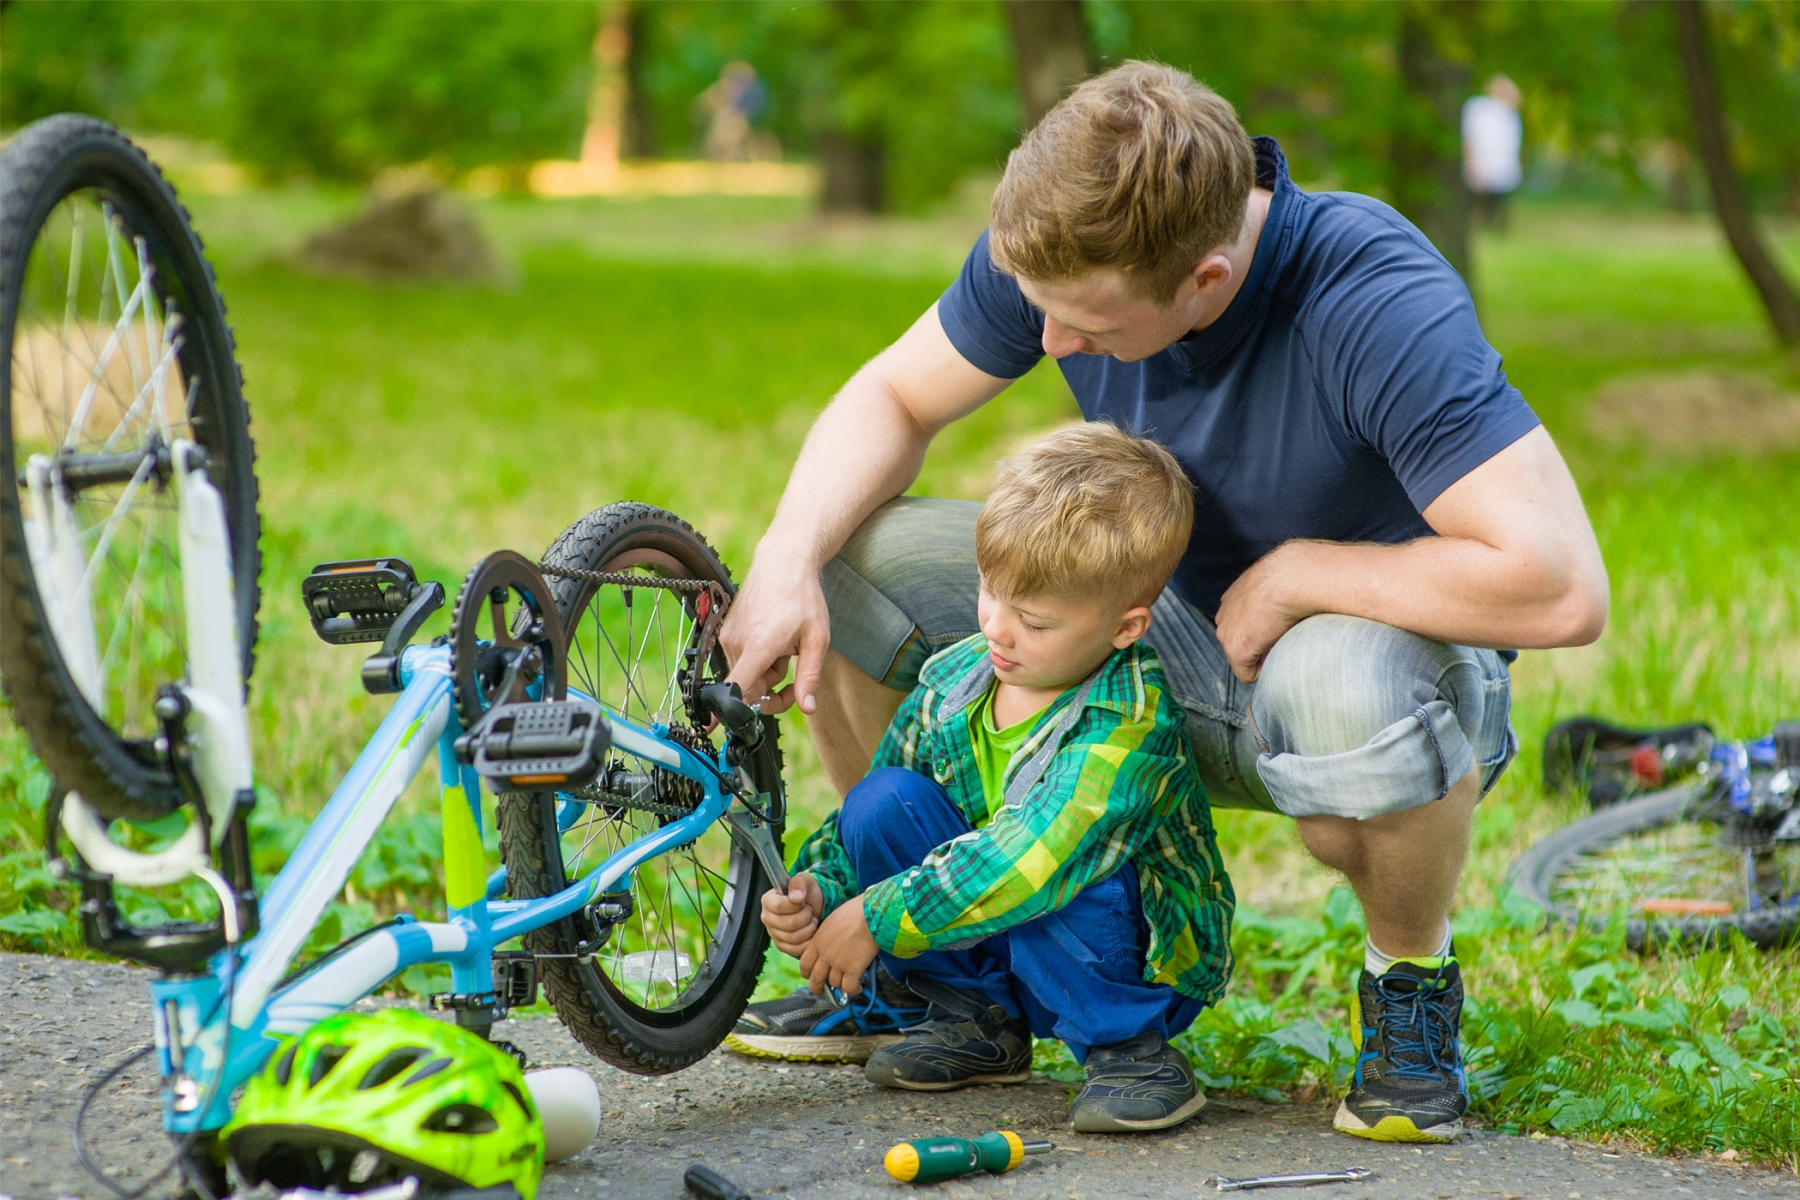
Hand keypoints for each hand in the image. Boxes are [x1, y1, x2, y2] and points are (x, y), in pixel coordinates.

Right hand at [721, 557, 830, 716]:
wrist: (783, 562)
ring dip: (766, 674)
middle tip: (794, 682)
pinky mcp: (726, 632)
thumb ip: (809, 676)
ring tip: (785, 650)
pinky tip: (772, 641)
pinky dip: (757, 660)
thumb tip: (807, 708)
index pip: (735, 686)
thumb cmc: (803, 598)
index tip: (708, 729)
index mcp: (759, 646)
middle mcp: (737, 642)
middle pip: (747, 689)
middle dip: (771, 693)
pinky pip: (740, 660)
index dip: (723, 711)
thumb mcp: (817, 639)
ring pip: (745, 675)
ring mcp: (728, 636)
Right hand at [760, 872, 823, 957]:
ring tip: (811, 920)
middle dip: (806, 917)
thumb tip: (796, 897)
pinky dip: (809, 941)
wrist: (813, 906)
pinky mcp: (782, 946)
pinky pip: (796, 949)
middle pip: (788, 924)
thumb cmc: (806, 892)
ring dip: (809, 928)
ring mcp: (773, 934)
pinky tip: (811, 931)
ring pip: (794, 938)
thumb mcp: (804, 880)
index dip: (796, 905)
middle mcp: (767, 918)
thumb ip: (799, 883)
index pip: (779, 906)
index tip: (803, 901)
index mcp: (768, 901)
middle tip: (810, 911)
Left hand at [798, 896, 878, 995]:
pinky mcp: (853, 969)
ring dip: (840, 986)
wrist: (872, 914)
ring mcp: (838, 963)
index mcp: (818, 941)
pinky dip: (853, 990)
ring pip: (834, 983)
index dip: (806, 973)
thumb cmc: (856, 912)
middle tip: (821, 991)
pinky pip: (849, 987)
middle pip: (815, 979)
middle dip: (817, 988)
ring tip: (847, 984)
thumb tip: (830, 942)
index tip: (811, 976)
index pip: (804, 964)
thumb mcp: (833, 920)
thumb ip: (827, 935)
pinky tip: (858, 987)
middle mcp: (825, 955)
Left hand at [1214, 542, 1318, 682]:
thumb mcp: (1281, 584)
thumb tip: (1290, 613)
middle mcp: (1224, 614)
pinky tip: (1279, 651)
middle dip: (1261, 645)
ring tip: (1284, 639)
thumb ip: (1275, 598)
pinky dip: (1264, 671)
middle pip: (1242, 642)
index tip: (1282, 627)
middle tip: (1285, 634)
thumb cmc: (1296, 576)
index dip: (1265, 632)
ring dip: (1263, 655)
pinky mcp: (1235, 650)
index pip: (1245, 624)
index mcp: (1234, 597)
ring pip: (1245, 658)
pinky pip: (1248, 674)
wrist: (1293, 577)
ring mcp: (1226, 633)